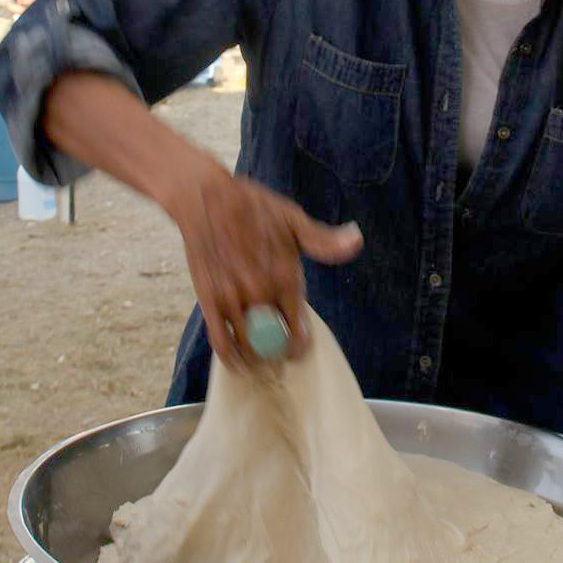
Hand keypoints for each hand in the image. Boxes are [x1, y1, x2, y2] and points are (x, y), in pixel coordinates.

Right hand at [163, 164, 362, 371]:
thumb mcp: (293, 219)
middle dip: (278, 352)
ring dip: (257, 358)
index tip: (299, 347)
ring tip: (261, 359)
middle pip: (275, 342)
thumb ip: (322, 240)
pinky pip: (221, 342)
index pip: (299, 328)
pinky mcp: (209, 301)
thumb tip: (355, 240)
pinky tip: (238, 362)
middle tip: (279, 354)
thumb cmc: (253, 208)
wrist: (206, 199)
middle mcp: (260, 291)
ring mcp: (232, 298)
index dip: (300, 344)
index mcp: (285, 275)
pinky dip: (231, 358)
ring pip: (249, 346)